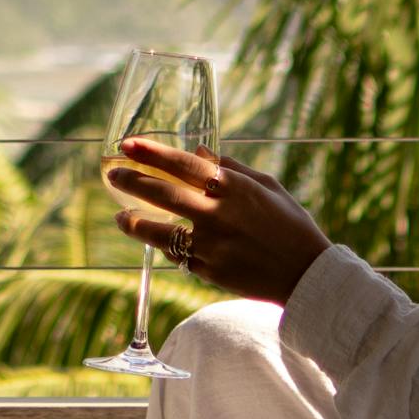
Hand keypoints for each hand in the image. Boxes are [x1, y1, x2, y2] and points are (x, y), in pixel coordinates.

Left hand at [108, 136, 330, 305]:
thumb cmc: (291, 224)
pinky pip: (178, 256)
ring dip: (135, 222)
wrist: (306, 274)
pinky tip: (156, 240)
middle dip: (133, 181)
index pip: (184, 164)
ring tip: (120, 215)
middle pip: (165, 194)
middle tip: (112, 174)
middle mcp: (220, 214)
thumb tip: (198, 150)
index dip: (153, 153)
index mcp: (235, 188)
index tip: (128, 144)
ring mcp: (212, 245)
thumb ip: (232, 167)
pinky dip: (166, 247)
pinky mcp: (210, 271)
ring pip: (161, 232)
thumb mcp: (267, 186)